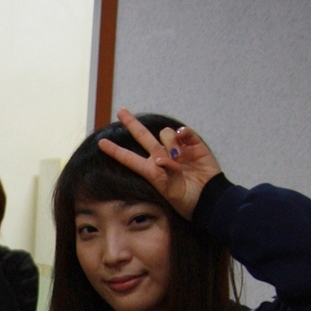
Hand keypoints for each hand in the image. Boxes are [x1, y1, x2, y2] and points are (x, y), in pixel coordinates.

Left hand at [98, 108, 222, 221]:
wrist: (210, 198)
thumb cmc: (188, 200)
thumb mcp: (173, 192)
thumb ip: (166, 173)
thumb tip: (160, 157)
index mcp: (152, 171)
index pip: (130, 158)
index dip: (116, 151)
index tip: (101, 143)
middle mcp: (162, 157)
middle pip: (143, 136)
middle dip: (131, 123)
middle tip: (121, 111)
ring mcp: (177, 150)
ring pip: (165, 133)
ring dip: (169, 141)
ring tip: (178, 156)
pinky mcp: (193, 145)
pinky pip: (184, 132)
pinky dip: (183, 133)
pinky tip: (184, 137)